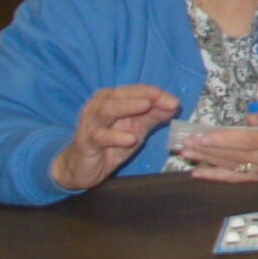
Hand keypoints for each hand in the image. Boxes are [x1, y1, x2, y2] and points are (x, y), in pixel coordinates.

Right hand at [50, 84, 179, 191]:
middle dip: (141, 95)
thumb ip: (154, 115)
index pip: (133, 91)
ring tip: (146, 107)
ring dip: (127, 107)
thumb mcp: (136, 127)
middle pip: (119, 95)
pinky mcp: (86, 142)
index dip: (152, 93)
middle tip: (158, 96)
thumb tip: (174, 104)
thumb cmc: (110, 143)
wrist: (83, 167)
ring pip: (106, 110)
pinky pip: (99, 136)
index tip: (172, 100)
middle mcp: (98, 106)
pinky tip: (130, 138)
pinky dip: (115, 136)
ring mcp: (90, 123)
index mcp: (111, 99)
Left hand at [179, 106, 257, 183]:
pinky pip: (238, 178)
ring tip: (188, 154)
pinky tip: (201, 173)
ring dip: (208, 162)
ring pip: (233, 167)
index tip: (203, 137)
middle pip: (236, 156)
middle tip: (188, 144)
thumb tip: (246, 120)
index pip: (247, 141)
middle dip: (209, 150)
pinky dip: (217, 176)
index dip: (223, 140)